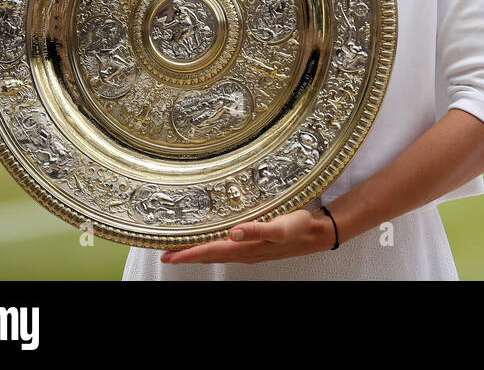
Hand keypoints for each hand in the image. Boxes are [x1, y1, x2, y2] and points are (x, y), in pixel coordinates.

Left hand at [159, 208, 334, 264]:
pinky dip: (214, 247)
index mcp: (246, 247)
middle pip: (210, 255)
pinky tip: (213, 242)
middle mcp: (244, 251)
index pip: (211, 251)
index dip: (189, 254)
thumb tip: (234, 232)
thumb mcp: (281, 227)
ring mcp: (250, 250)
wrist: (316, 233)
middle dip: (187, 255)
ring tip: (182, 250)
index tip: (169, 255)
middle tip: (166, 254)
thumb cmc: (299, 228)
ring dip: (199, 252)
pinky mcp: (255, 244)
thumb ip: (257, 230)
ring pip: (217, 253)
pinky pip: (227, 249)